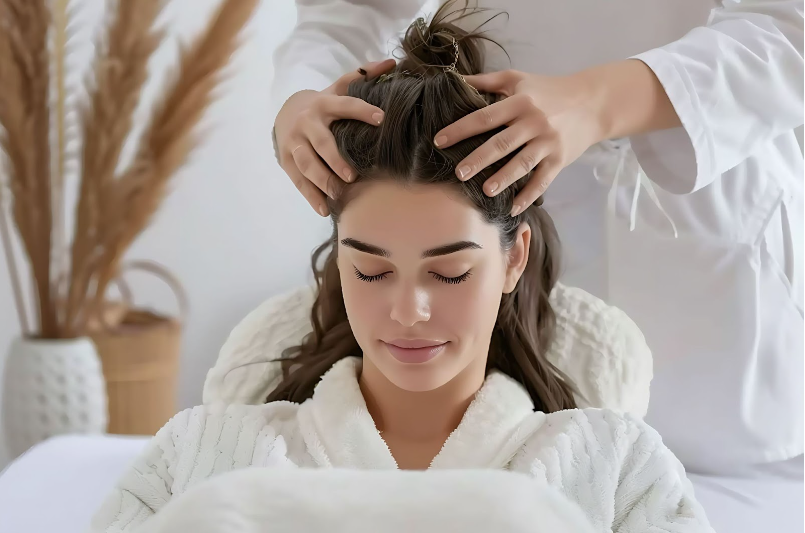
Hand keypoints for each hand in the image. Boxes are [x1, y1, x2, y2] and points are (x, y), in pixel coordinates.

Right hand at [274, 59, 395, 215]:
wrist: (285, 113)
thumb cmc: (322, 104)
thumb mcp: (338, 87)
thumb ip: (363, 75)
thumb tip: (391, 62)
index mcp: (324, 104)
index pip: (345, 106)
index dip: (363, 111)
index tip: (382, 120)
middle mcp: (307, 123)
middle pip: (320, 144)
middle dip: (335, 160)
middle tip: (352, 176)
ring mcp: (294, 144)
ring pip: (306, 164)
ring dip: (322, 180)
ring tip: (338, 193)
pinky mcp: (287, 161)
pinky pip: (298, 181)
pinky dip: (311, 196)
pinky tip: (324, 208)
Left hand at [432, 69, 603, 215]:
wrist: (592, 102)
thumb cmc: (548, 90)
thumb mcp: (518, 78)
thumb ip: (486, 80)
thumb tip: (453, 79)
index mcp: (520, 101)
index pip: (484, 117)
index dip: (460, 129)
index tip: (439, 141)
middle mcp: (534, 122)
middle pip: (502, 143)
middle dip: (479, 159)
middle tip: (458, 173)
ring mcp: (548, 142)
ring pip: (522, 163)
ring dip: (504, 178)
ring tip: (485, 191)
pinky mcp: (560, 160)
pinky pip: (542, 181)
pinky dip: (528, 196)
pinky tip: (513, 207)